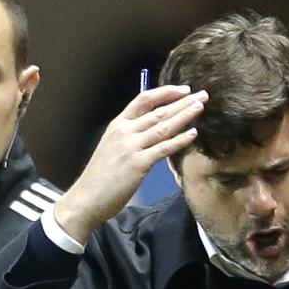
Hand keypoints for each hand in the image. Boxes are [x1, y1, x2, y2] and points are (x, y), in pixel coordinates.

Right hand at [54, 86, 207, 243]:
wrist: (86, 198)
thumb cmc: (100, 177)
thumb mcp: (112, 148)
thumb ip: (129, 136)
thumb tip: (151, 129)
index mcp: (117, 125)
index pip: (144, 100)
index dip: (165, 92)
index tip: (183, 90)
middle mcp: (124, 132)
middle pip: (158, 111)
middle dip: (182, 102)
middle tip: (202, 95)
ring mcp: (130, 147)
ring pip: (163, 126)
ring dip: (184, 115)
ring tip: (201, 107)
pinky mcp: (137, 164)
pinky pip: (163, 149)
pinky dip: (179, 140)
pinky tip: (193, 134)